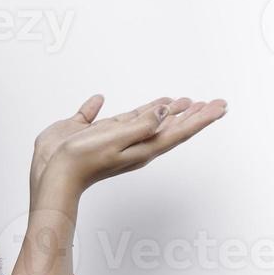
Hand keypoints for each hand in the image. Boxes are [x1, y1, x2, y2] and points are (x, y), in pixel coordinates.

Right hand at [40, 95, 227, 194]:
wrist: (52, 175)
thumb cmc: (81, 161)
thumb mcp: (116, 140)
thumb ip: (142, 124)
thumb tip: (166, 111)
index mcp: (143, 146)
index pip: (180, 130)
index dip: (202, 118)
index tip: (220, 106)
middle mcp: (134, 143)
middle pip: (171, 126)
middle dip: (193, 114)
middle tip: (213, 103)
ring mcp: (115, 138)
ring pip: (148, 121)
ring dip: (167, 111)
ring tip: (183, 101)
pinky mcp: (94, 133)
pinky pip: (113, 118)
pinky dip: (120, 109)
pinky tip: (102, 99)